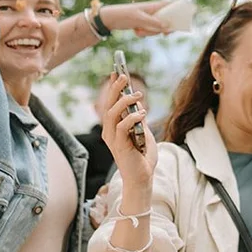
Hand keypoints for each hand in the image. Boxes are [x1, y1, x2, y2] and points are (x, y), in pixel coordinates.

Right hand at [98, 74, 156, 191]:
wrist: (143, 178)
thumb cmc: (143, 158)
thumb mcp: (144, 134)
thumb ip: (139, 121)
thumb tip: (138, 105)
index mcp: (113, 128)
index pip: (110, 104)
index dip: (112, 88)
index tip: (117, 73)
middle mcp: (109, 132)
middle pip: (108, 106)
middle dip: (114, 89)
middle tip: (124, 76)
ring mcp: (113, 139)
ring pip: (112, 113)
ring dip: (124, 101)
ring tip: (138, 94)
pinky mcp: (119, 146)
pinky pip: (122, 126)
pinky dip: (132, 117)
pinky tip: (142, 113)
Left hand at [101, 1, 173, 37]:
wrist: (109, 19)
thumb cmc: (124, 15)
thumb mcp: (140, 19)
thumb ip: (154, 22)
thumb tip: (168, 26)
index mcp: (153, 6)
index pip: (170, 4)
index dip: (179, 8)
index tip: (186, 16)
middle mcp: (153, 12)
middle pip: (167, 19)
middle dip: (165, 28)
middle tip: (165, 34)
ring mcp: (148, 18)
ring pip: (158, 27)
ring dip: (151, 32)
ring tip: (139, 31)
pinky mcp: (144, 24)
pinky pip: (150, 31)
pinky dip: (145, 33)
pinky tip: (137, 32)